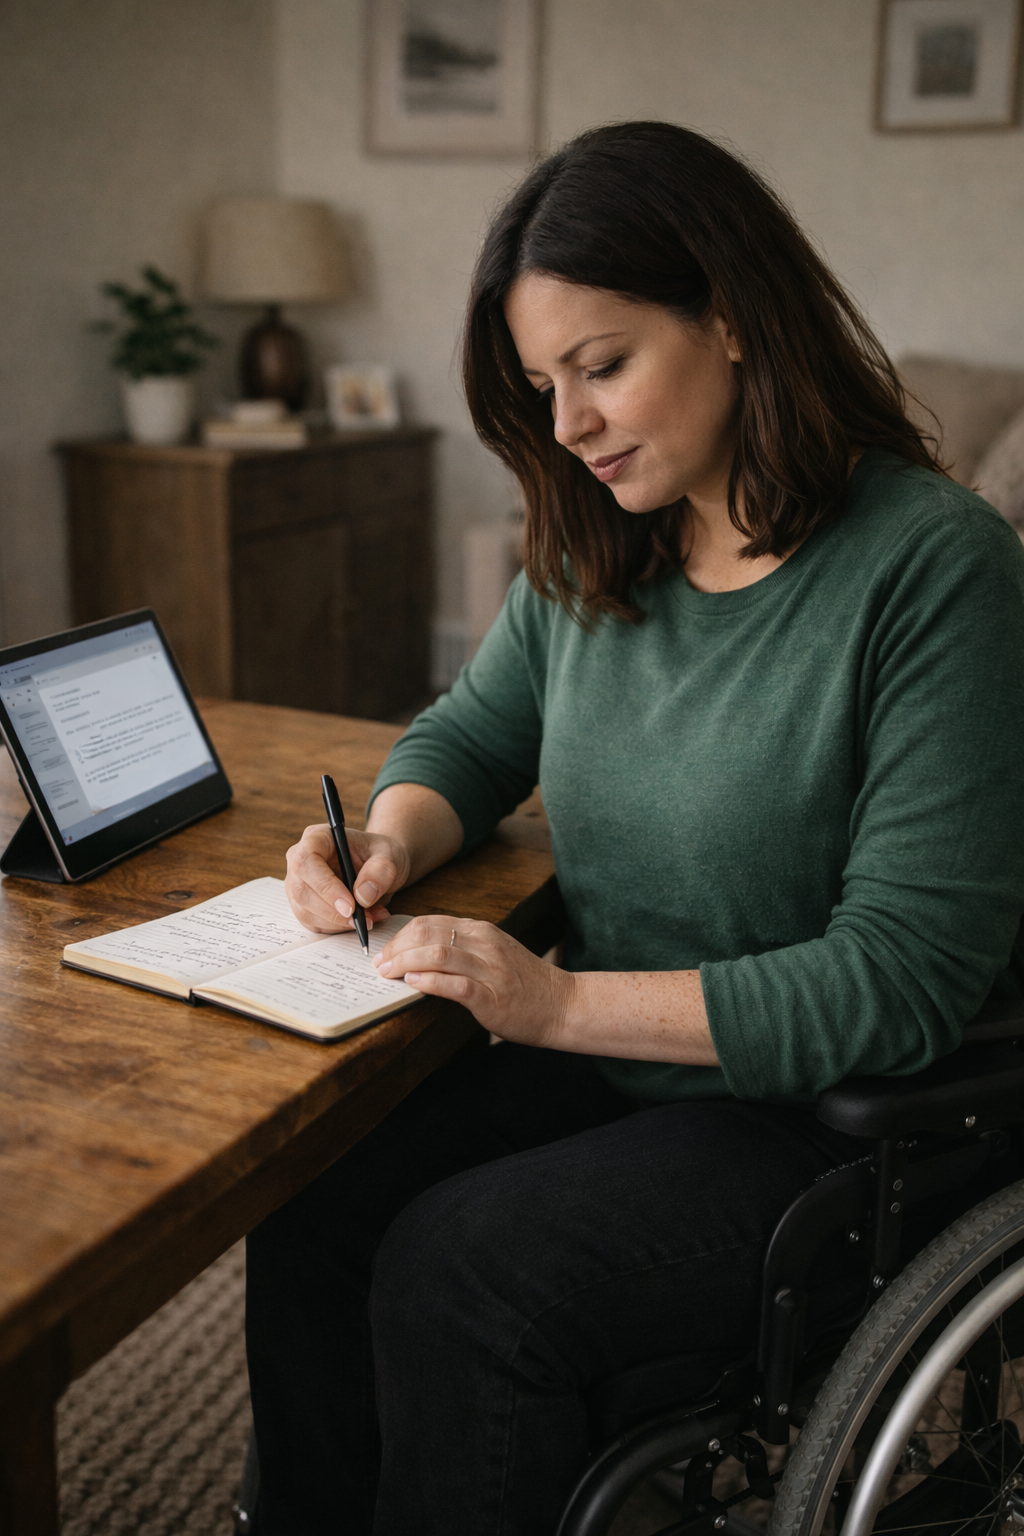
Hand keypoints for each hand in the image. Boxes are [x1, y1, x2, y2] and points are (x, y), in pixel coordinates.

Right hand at [285, 823, 410, 932]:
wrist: (380, 867)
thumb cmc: (381, 855)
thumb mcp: (390, 855)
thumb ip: (380, 871)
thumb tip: (362, 896)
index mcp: (316, 838)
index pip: (306, 862)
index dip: (325, 887)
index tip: (350, 906)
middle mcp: (299, 860)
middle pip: (302, 891)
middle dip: (334, 912)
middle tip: (365, 919)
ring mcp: (298, 884)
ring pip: (306, 912)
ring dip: (339, 922)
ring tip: (370, 917)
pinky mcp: (304, 905)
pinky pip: (313, 924)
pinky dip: (337, 928)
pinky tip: (359, 920)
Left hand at [373, 915, 573, 1046]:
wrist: (562, 1004)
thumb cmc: (525, 984)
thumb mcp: (494, 954)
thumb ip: (463, 949)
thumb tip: (421, 953)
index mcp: (482, 931)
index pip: (431, 922)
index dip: (401, 935)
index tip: (385, 950)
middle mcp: (485, 944)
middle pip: (428, 934)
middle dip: (396, 948)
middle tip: (379, 963)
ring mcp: (489, 969)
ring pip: (437, 954)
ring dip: (405, 962)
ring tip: (388, 973)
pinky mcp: (492, 996)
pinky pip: (454, 984)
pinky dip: (428, 981)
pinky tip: (413, 983)